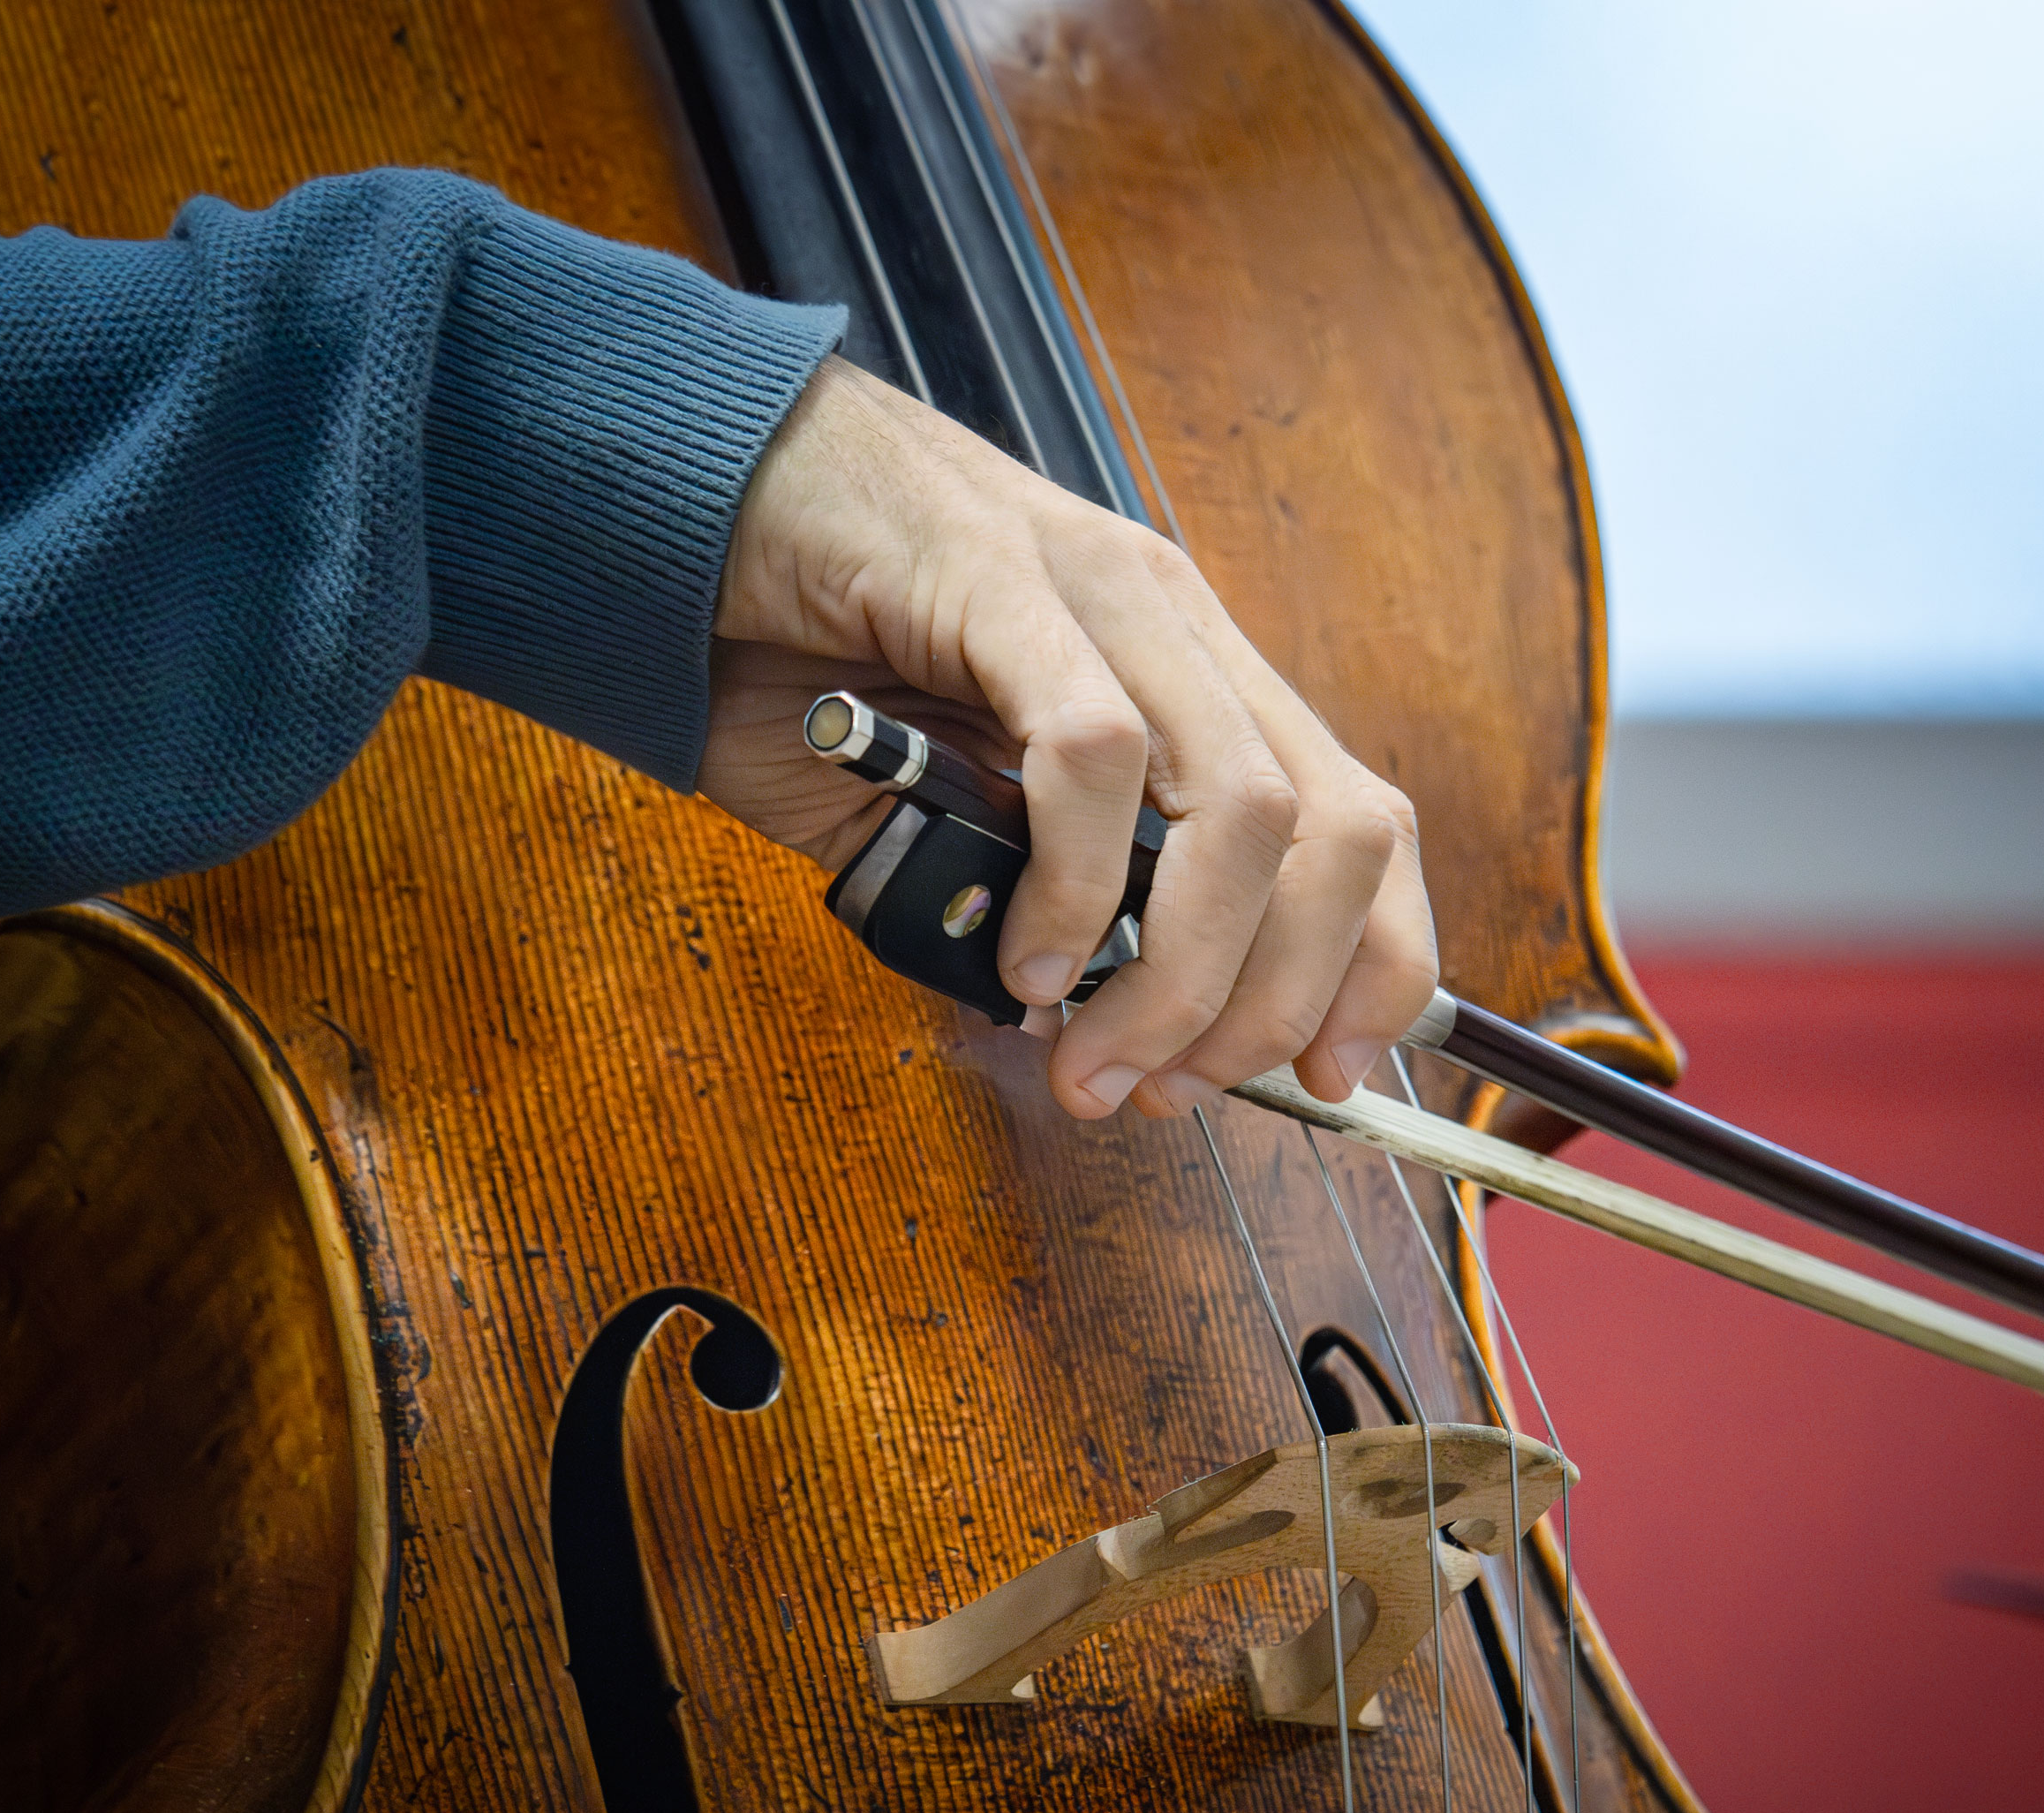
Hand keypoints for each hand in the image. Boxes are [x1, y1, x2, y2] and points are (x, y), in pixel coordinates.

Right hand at [698, 359, 1435, 1120]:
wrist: (672, 491)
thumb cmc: (805, 654)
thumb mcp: (952, 808)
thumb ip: (1034, 899)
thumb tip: (1085, 1023)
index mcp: (1191, 668)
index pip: (1359, 821)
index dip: (1372, 964)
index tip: (1328, 1077)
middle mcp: (1172, 619)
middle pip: (1331, 830)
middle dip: (1278, 999)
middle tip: (1179, 1089)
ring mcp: (1095, 589)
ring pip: (1240, 806)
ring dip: (1184, 972)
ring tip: (1098, 1057)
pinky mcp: (996, 579)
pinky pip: (1092, 753)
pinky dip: (1072, 886)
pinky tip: (1022, 956)